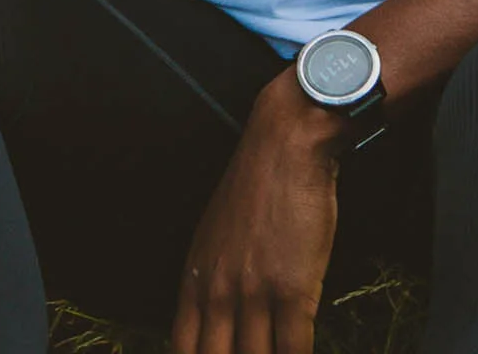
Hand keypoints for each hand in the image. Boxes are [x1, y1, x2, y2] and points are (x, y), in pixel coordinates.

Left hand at [171, 75, 342, 353]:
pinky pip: (294, 348)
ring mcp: (254, 293)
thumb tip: (217, 318)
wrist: (286, 145)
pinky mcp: (293, 290)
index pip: (183, 348)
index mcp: (195, 277)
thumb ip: (211, 277)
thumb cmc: (256, 184)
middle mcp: (218, 291)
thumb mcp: (215, 231)